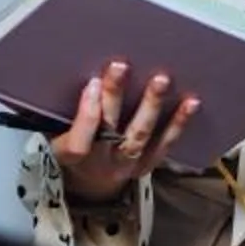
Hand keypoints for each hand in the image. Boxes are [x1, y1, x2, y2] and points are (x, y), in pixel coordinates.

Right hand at [54, 61, 198, 204]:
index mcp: (71, 157)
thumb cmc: (71, 143)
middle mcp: (101, 163)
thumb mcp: (54, 132)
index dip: (86, 114)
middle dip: (114, 96)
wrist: (90, 179)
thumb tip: (61, 73)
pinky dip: (179, 123)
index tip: (91, 83)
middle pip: (110, 131)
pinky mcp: (148, 164)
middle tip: (121, 66)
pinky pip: (165, 144)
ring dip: (151, 105)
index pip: (78, 142)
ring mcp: (127, 165)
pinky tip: (191, 102)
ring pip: (140, 136)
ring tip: (160, 80)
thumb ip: (57, 110)